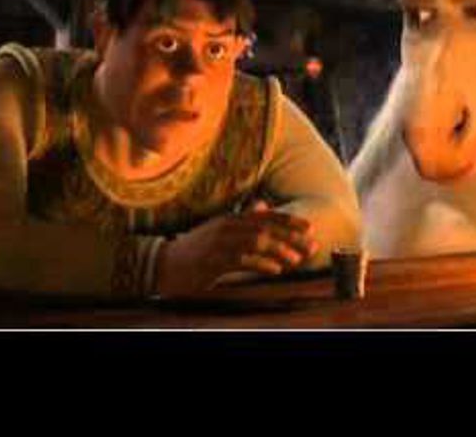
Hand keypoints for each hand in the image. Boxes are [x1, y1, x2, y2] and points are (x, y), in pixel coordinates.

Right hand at [154, 201, 318, 297]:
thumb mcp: (220, 230)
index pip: (266, 216)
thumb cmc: (197, 249)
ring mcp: (219, 243)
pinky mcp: (213, 261)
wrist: (164, 264)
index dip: (289, 220)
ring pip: (256, 242)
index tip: (309, 227)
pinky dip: (261, 264)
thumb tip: (263, 206)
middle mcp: (227, 226)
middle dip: (292, 236)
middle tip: (311, 245)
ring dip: (279, 250)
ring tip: (296, 259)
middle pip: (266, 228)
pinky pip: (242, 260)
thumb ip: (243, 218)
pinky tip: (275, 269)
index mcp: (231, 218)